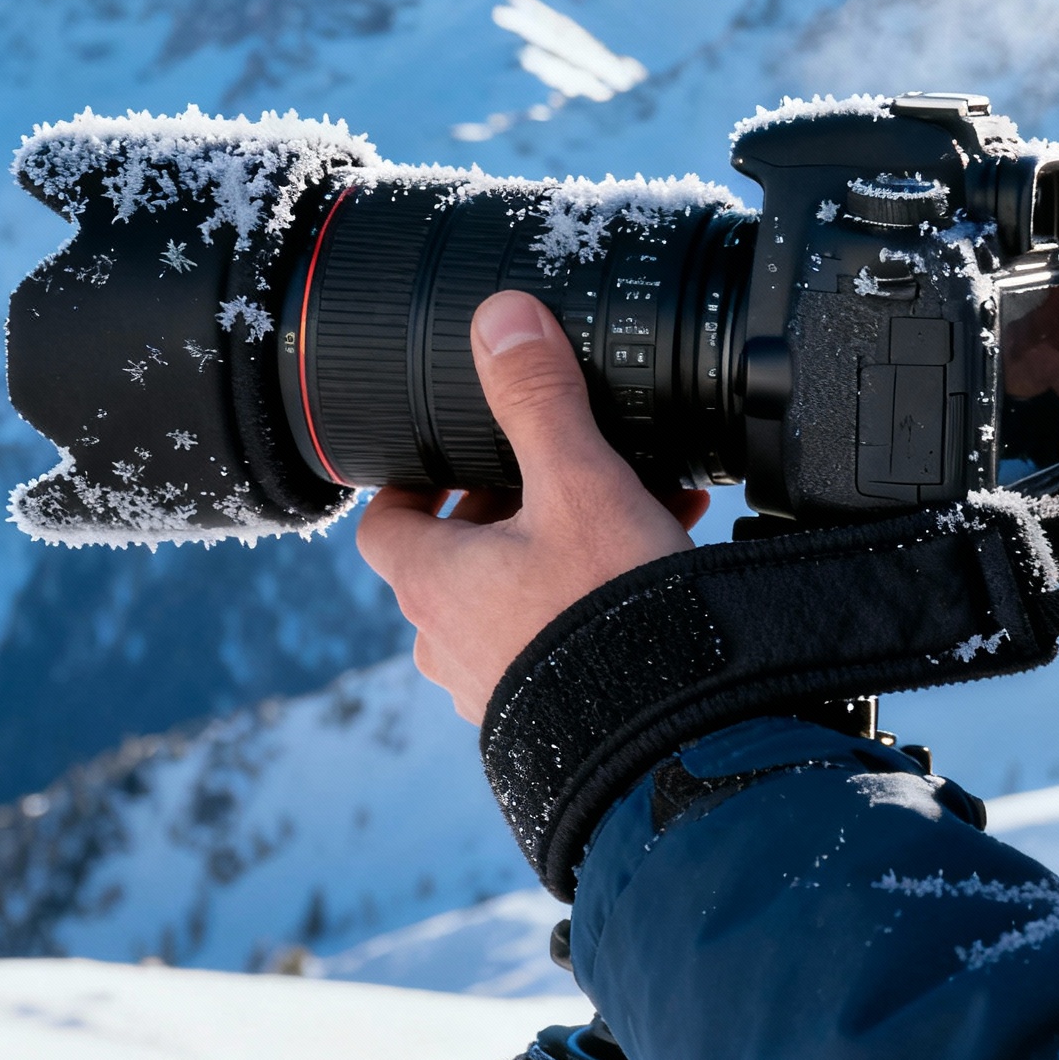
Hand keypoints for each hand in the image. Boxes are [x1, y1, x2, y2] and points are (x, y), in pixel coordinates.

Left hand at [356, 291, 710, 722]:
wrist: (672, 741)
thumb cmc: (607, 617)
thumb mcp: (579, 484)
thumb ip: (540, 400)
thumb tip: (502, 318)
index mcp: (435, 583)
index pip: (386, 525)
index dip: (412, 483)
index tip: (452, 455)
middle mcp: (450, 644)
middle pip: (454, 560)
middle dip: (510, 511)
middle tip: (565, 473)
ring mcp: (497, 689)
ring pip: (513, 602)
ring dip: (558, 558)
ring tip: (631, 518)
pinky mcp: (551, 720)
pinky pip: (559, 643)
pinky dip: (592, 604)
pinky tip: (659, 576)